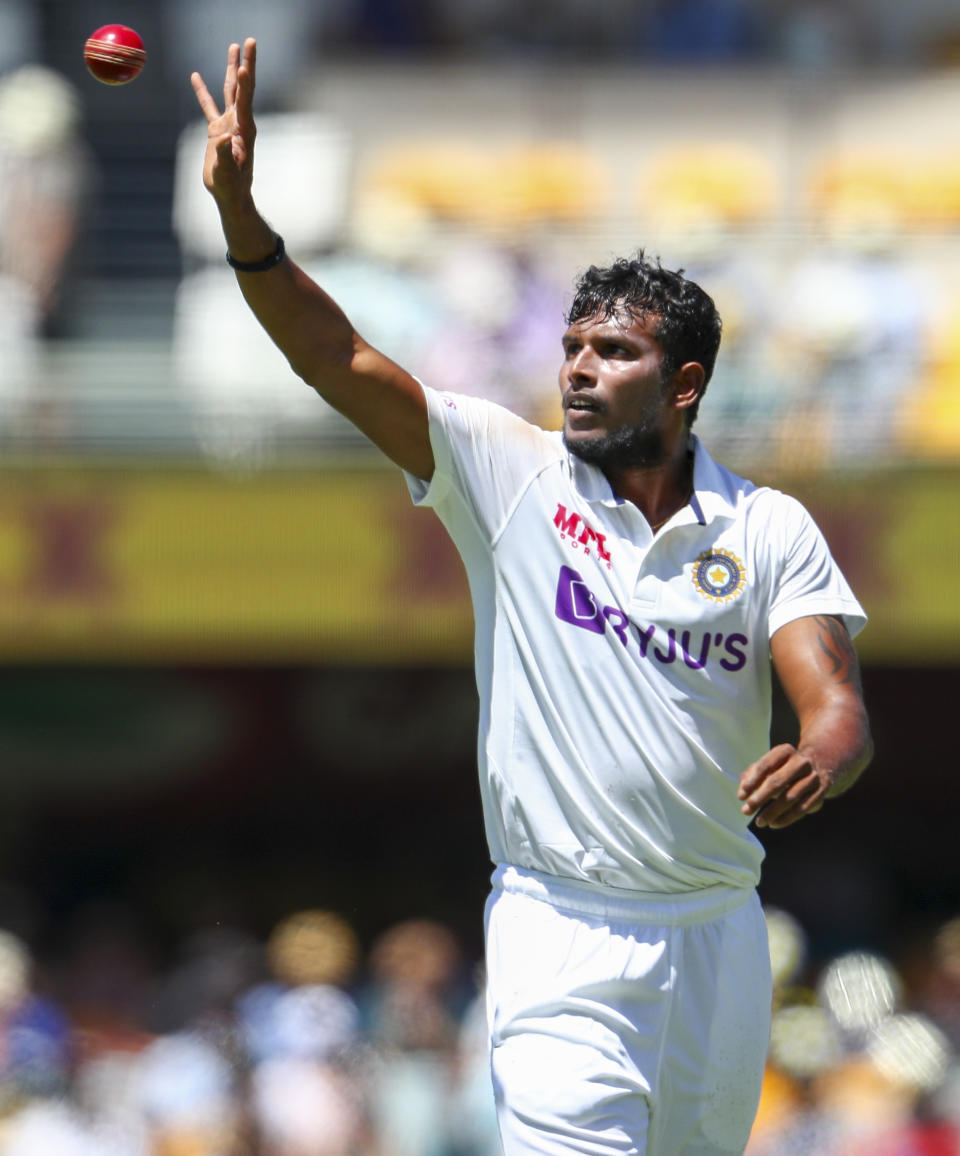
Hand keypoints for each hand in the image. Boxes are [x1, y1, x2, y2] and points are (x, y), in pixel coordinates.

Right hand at [191, 39, 256, 212]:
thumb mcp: (227, 172)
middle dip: (246, 63)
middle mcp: (239, 122)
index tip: (243, 66)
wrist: (232, 196)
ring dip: (231, 68)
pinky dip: (202, 91)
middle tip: (250, 41)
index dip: (244, 83)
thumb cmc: (231, 187)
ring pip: (230, 90)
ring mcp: (228, 124)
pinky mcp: (217, 130)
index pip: (244, 101)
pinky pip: (209, 105)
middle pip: (242, 87)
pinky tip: (196, 76)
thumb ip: (224, 153)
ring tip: (232, 46)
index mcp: (243, 130)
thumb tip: (223, 136)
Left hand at [737, 743, 831, 828]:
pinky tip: (774, 823)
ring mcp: (813, 776)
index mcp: (785, 751)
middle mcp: (801, 761)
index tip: (741, 796)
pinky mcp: (821, 791)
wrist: (820, 764)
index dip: (752, 781)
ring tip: (759, 821)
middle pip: (778, 781)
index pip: (765, 765)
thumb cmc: (785, 767)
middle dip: (760, 798)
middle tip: (747, 810)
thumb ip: (752, 775)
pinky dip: (787, 818)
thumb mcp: (769, 764)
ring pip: (791, 797)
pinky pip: (803, 807)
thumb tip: (742, 794)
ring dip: (772, 811)